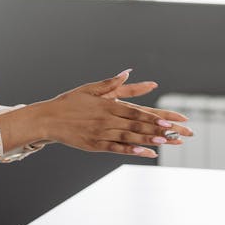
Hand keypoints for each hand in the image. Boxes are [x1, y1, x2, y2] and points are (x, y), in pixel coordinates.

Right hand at [34, 70, 192, 157]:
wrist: (48, 118)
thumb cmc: (69, 102)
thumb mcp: (90, 89)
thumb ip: (111, 83)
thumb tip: (126, 72)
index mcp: (107, 105)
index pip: (135, 110)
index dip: (153, 115)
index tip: (169, 119)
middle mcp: (106, 119)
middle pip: (136, 124)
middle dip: (157, 128)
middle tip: (176, 132)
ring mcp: (101, 133)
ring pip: (129, 136)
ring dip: (148, 139)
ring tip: (165, 142)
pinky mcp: (94, 145)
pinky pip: (116, 148)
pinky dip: (131, 150)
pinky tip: (145, 152)